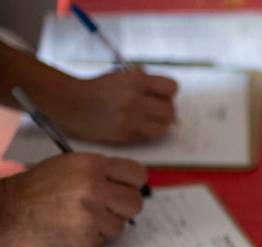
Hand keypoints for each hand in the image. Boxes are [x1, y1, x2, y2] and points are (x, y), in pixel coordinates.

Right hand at [0, 153, 146, 246]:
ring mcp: (92, 215)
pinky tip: (68, 232)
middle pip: (135, 203)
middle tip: (101, 209)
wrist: (3, 216)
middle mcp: (95, 187)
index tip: (123, 190)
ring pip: (120, 225)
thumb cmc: (32, 192)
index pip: (137, 174)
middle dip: (121, 209)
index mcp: (91, 165)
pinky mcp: (87, 238)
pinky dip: (89, 239)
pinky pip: (103, 241)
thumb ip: (99, 174)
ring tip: (75, 219)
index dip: (131, 184)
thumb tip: (130, 185)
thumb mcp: (66, 168)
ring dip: (103, 226)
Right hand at [53, 68, 178, 144]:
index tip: (161, 97)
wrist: (70, 103)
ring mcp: (130, 118)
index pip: (171, 88)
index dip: (168, 94)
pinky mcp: (124, 134)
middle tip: (156, 112)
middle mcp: (134, 98)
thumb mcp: (120, 75)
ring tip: (148, 122)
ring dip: (159, 126)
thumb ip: (143, 80)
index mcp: (135, 80)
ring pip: (163, 128)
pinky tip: (135, 128)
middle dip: (166, 112)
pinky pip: (147, 138)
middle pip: (170, 111)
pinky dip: (146, 135)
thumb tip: (167, 91)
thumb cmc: (97, 89)